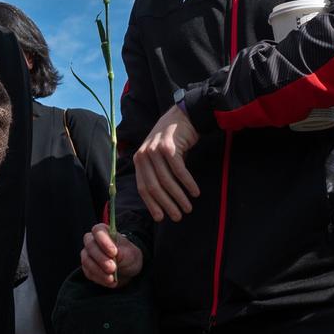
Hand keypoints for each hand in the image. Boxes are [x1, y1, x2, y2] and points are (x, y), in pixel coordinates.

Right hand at [80, 223, 143, 287]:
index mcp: (104, 232)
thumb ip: (121, 253)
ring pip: (86, 261)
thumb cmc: (129, 256)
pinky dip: (99, 278)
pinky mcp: (87, 268)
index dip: (104, 241)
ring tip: (112, 278)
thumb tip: (114, 255)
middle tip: (112, 268)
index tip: (113, 252)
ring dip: (99, 271)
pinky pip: (89, 273)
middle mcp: (92, 241)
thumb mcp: (130, 254)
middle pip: (90, 246)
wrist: (128, 269)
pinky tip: (110, 282)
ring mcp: (88, 255)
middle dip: (101, 258)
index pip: (98, 231)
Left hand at [133, 105, 200, 221]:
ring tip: (188, 207)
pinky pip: (180, 171)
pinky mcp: (169, 147)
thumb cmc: (172, 140)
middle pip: (154, 187)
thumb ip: (155, 173)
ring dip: (179, 197)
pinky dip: (188, 184)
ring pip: (167, 181)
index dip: (152, 204)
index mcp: (138, 160)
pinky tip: (195, 192)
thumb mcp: (158, 156)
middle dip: (167, 204)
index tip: (161, 218)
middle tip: (178, 216)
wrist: (183, 116)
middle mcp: (144, 155)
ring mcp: (155, 150)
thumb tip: (161, 201)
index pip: (143, 188)